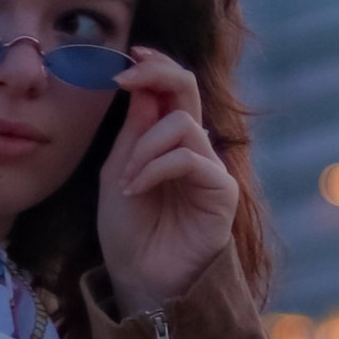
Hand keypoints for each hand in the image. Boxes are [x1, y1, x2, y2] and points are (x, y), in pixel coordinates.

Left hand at [99, 45, 236, 316]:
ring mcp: (210, 169)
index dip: (156, 66)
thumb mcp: (117, 172)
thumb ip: (133, 132)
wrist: (139, 281)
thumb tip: (144, 85)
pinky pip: (190, 158)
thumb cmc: (127, 232)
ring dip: (144, 147)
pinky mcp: (221, 192)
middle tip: (128, 77)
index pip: (172, 89)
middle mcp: (193, 149)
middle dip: (159, 73)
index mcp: (167, 141)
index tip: (130, 57)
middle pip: (189, 88)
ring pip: (182, 125)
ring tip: (125, 181)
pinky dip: (157, 167)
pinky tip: (137, 189)